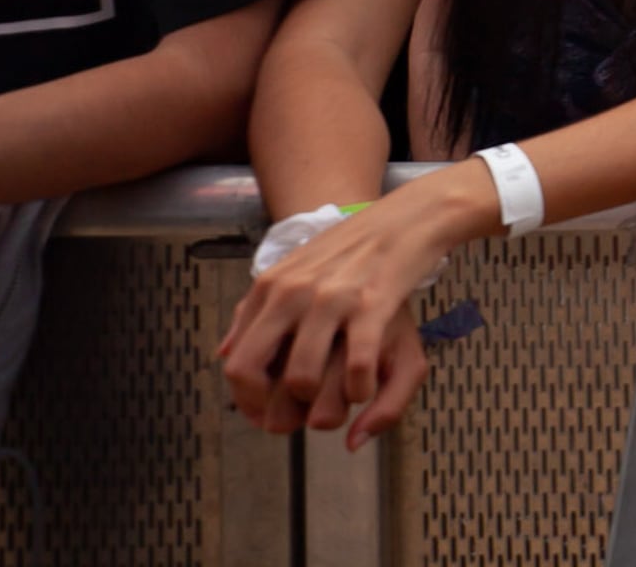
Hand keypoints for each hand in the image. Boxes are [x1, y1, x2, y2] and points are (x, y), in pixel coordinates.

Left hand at [218, 180, 478, 444]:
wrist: (411, 216)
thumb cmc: (355, 247)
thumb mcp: (293, 269)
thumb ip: (256, 310)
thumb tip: (224, 354)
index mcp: (271, 287)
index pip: (236, 361)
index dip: (246, 399)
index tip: (266, 412)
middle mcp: (292, 293)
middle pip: (252, 373)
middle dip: (272, 408)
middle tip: (297, 419)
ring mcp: (332, 299)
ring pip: (301, 377)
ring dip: (319, 404)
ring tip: (337, 401)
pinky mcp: (373, 305)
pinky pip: (355, 367)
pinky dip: (359, 390)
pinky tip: (365, 388)